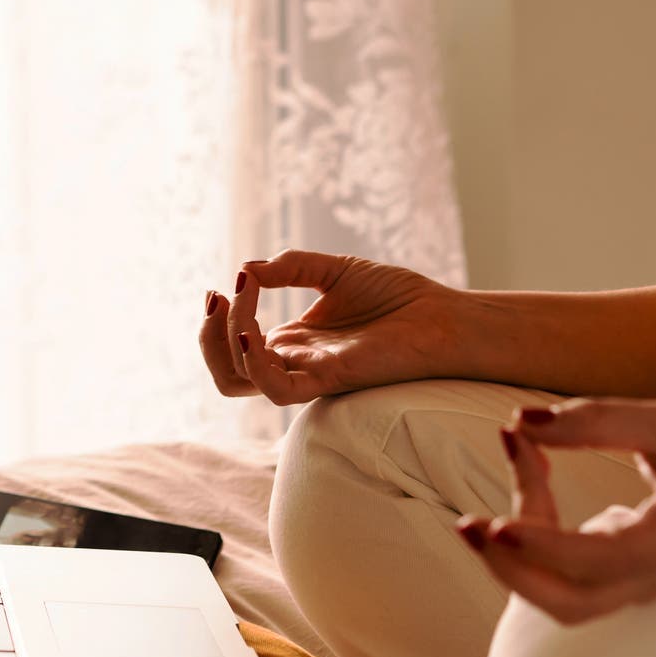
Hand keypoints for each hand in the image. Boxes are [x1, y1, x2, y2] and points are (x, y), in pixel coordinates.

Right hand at [198, 249, 461, 404]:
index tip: (233, 278)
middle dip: (208, 333)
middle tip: (218, 296)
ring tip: (237, 302)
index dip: (222, 314)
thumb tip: (247, 267)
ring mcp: (308, 373)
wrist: (446, 318)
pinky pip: (275, 389)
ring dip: (224, 339)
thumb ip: (291, 267)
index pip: (235, 342)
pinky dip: (254, 362)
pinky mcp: (329, 379)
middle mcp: (294, 361)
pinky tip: (254, 330)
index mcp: (293, 342)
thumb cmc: (400, 299)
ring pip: (238, 380)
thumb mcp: (335, 269)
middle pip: (225, 368)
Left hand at [455, 397, 655, 623]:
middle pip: (566, 604)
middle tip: (468, 523)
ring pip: (562, 601)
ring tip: (487, 503)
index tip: (492, 522)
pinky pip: (568, 577)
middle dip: (509, 571)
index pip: (595, 563)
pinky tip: (530, 471)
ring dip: (515, 561)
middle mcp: (653, 579)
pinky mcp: (628, 577)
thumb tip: (522, 421)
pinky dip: (535, 540)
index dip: (538, 549)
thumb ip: (602, 422)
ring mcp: (640, 586)